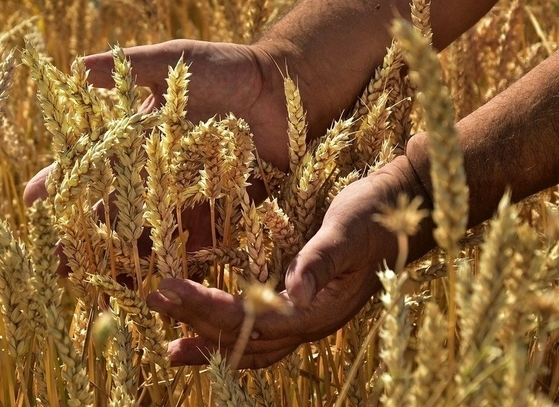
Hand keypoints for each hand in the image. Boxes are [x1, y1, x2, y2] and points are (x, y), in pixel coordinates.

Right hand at [23, 39, 292, 270]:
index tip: (33, 203)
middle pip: (115, 209)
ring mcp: (190, 196)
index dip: (64, 182)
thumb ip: (136, 66)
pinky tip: (157, 286)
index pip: (94, 163)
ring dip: (124, 260)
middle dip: (86, 236)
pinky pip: (197, 241)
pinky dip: (177, 263)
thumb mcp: (179, 63)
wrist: (288, 88)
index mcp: (141, 139)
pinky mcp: (224, 212)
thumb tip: (79, 66)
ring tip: (97, 286)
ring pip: (149, 234)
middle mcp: (160, 173)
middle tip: (56, 264)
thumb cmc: (230, 69)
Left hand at [146, 156, 435, 368]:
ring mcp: (310, 317)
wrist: (405, 208)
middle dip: (195, 323)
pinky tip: (210, 333)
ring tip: (172, 349)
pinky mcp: (305, 304)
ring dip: (211, 345)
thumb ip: (320, 261)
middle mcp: (312, 323)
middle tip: (153, 301)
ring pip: (254, 348)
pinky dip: (233, 339)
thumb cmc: (375, 214)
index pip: (250, 320)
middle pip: (246, 340)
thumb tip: (293, 294)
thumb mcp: (346, 229)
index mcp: (320, 310)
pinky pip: (263, 335)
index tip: (165, 290)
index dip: (205, 308)